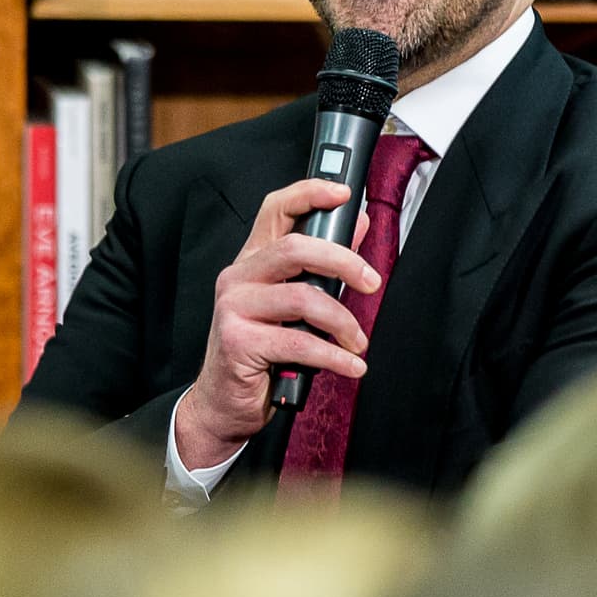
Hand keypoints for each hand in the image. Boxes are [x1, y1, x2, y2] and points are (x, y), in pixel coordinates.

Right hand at [173, 178, 377, 471]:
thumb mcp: (295, 305)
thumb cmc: (263, 352)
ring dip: (342, 322)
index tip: (344, 193)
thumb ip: (323, 268)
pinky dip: (334, 356)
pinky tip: (351, 366)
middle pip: (295, 248)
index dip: (309, 193)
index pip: (275, 209)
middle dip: (343, 261)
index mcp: (252, 260)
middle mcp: (238, 276)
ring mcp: (233, 307)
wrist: (224, 403)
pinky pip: (299, 341)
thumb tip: (358, 225)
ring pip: (302, 298)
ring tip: (358, 343)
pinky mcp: (237, 340)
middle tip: (372, 282)